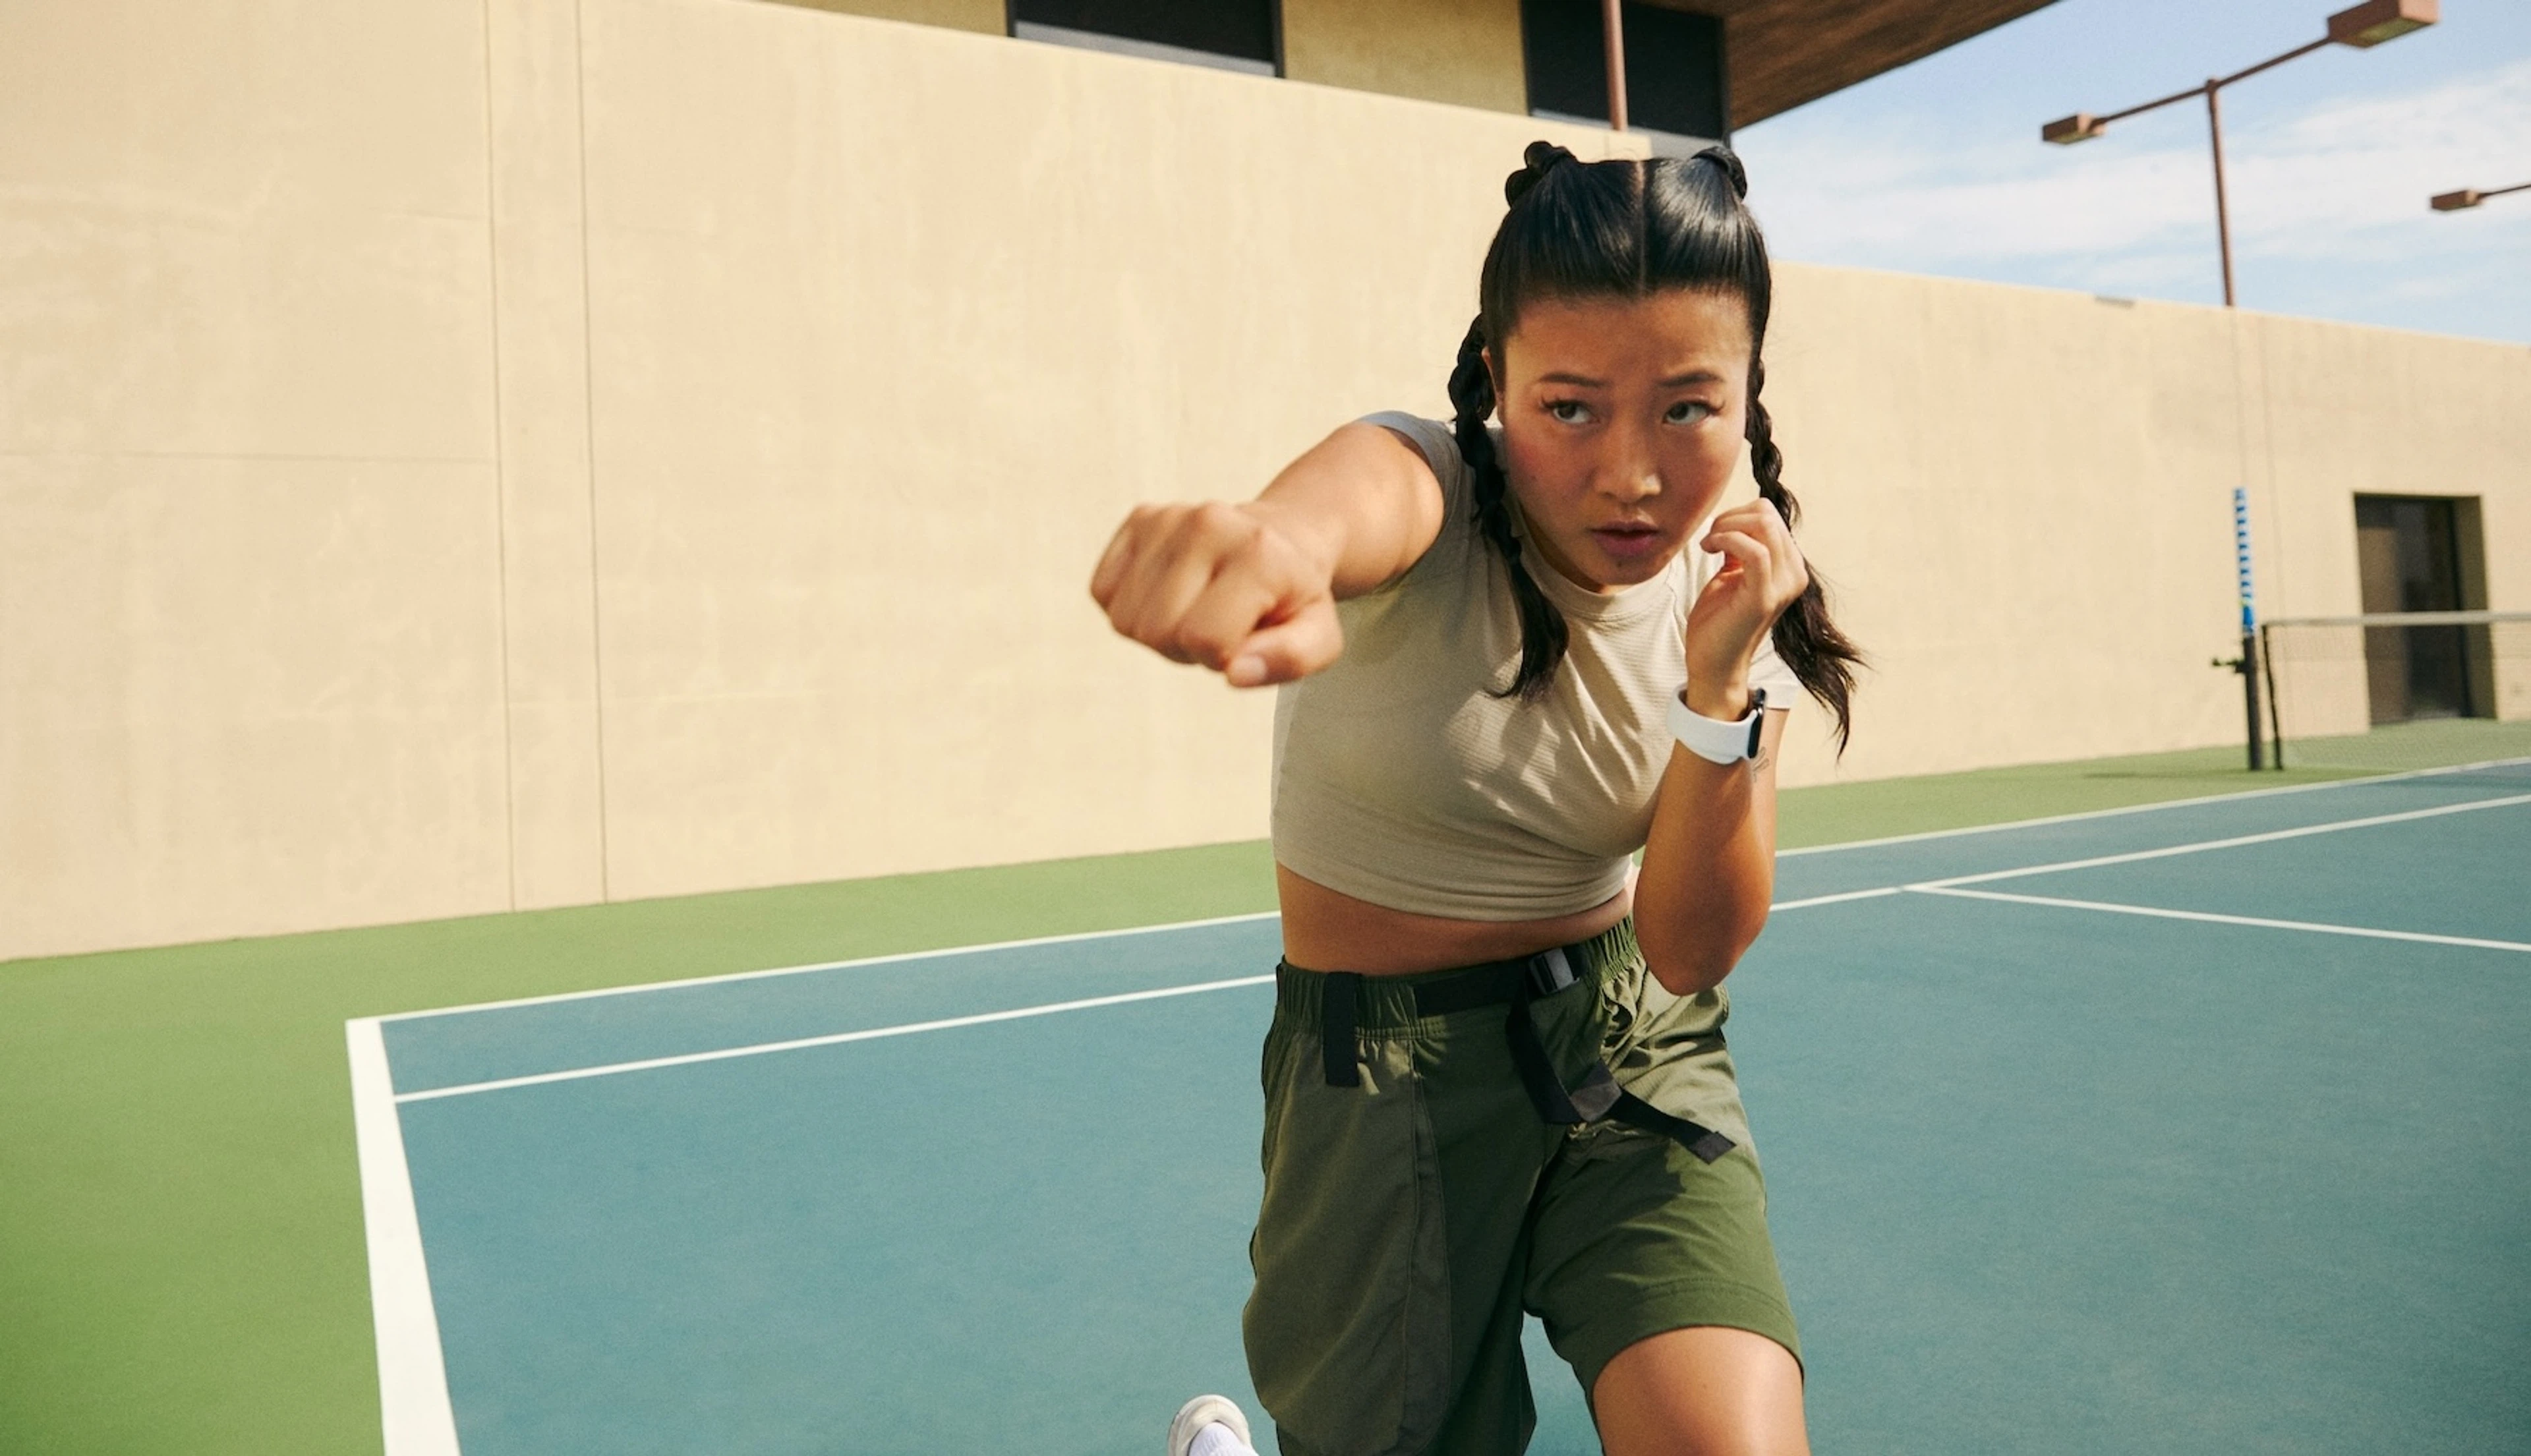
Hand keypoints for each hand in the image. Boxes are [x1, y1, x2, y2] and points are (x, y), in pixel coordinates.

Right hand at [1089, 502, 1344, 686]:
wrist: (1280, 538)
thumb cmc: (1293, 598)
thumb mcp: (1319, 637)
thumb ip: (1289, 660)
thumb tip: (1235, 673)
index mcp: (1258, 555)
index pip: (1204, 639)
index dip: (1220, 657)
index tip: (1243, 637)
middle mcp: (1208, 524)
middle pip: (1157, 631)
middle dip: (1184, 647)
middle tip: (1218, 625)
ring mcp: (1168, 517)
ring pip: (1125, 618)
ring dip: (1156, 630)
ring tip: (1196, 610)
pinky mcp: (1139, 518)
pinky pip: (1103, 591)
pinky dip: (1130, 606)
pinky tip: (1168, 593)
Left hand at [1683, 498, 1805, 716]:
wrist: (1714, 662)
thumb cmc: (1720, 618)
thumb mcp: (1735, 573)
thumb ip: (1743, 547)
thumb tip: (1740, 517)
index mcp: (1789, 566)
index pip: (1770, 515)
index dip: (1737, 515)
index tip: (1716, 533)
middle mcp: (1794, 575)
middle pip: (1767, 515)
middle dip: (1730, 518)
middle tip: (1710, 538)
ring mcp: (1783, 586)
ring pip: (1764, 526)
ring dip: (1726, 527)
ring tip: (1709, 544)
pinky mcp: (1764, 597)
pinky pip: (1754, 551)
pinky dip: (1727, 540)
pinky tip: (1710, 549)